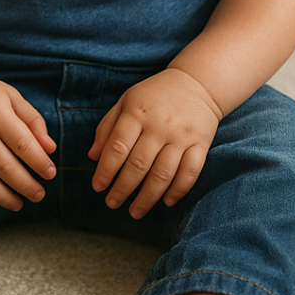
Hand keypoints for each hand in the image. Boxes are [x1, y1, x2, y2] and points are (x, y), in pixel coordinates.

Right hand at [0, 66, 55, 210]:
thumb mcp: (9, 95)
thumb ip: (32, 120)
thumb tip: (50, 149)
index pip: (23, 144)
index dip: (40, 163)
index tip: (50, 173)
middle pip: (6, 168)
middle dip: (27, 186)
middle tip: (39, 194)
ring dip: (6, 199)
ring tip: (20, 203)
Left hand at [87, 68, 221, 218]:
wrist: (197, 83)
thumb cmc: (154, 95)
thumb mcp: (125, 102)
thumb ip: (107, 127)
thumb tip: (92, 156)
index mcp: (136, 112)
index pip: (118, 147)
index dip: (105, 170)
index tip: (97, 187)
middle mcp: (159, 125)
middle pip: (139, 164)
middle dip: (123, 188)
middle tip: (111, 203)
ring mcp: (181, 136)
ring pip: (163, 173)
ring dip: (148, 197)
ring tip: (135, 211)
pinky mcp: (201, 143)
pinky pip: (190, 172)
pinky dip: (178, 190)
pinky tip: (166, 202)